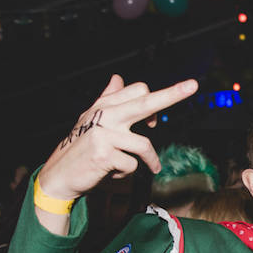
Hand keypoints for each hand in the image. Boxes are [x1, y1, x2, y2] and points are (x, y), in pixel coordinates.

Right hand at [36, 74, 197, 199]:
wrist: (59, 174)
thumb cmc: (80, 147)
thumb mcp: (92, 120)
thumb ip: (108, 100)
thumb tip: (118, 77)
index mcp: (104, 106)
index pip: (138, 91)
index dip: (155, 102)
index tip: (158, 118)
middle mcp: (105, 115)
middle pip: (145, 102)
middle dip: (172, 94)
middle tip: (193, 85)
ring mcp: (104, 134)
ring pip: (144, 144)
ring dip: (150, 160)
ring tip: (152, 167)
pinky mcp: (105, 154)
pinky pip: (132, 165)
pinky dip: (127, 172)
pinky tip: (113, 172)